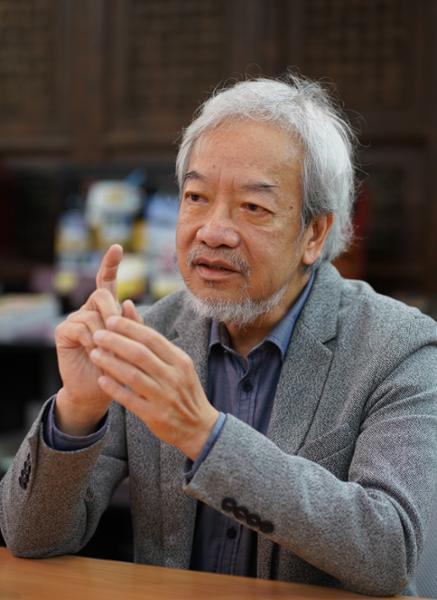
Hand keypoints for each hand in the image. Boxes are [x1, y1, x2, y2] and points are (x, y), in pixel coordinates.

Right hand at [54, 244, 142, 434]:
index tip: (117, 247)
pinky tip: (94, 352)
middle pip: (101, 295)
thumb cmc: (119, 366)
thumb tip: (130, 301)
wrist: (99, 390)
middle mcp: (89, 310)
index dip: (110, 264)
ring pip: (92, 313)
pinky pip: (79, 327)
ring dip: (104, 333)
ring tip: (107, 351)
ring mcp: (74, 319)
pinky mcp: (63, 331)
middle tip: (117, 331)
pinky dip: (90, 340)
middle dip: (113, 311)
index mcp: (106, 308)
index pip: (106, 281)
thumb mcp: (132, 344)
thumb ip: (134, 324)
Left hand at [89, 315, 218, 459]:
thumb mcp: (177, 363)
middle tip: (97, 334)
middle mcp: (174, 377)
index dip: (128, 327)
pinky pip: (131, 400)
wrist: (199, 426)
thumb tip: (128, 306)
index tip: (110, 320)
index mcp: (180, 360)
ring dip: (111, 363)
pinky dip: (115, 389)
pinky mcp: (155, 415)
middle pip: (140, 354)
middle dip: (116, 342)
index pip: (151, 338)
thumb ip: (152, 339)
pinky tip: (101, 380)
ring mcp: (165, 397)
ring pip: (133, 376)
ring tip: (94, 353)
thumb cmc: (183, 389)